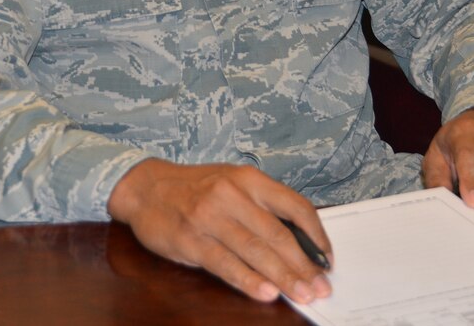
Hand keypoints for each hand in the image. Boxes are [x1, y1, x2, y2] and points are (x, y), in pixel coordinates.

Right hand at [107, 158, 332, 303]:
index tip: (327, 259)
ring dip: (283, 277)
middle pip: (278, 234)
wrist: (145, 186)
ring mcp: (210, 217)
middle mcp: (232, 195)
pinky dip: (248, 280)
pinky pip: (225, 264)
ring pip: (255, 251)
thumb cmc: (195, 188)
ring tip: (302, 295)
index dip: (316, 235)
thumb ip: (262, 206)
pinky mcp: (191, 240)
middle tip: (321, 288)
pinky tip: (265, 292)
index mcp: (248, 179)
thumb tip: (299, 241)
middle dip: (304, 265)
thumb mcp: (232, 182)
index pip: (295, 206)